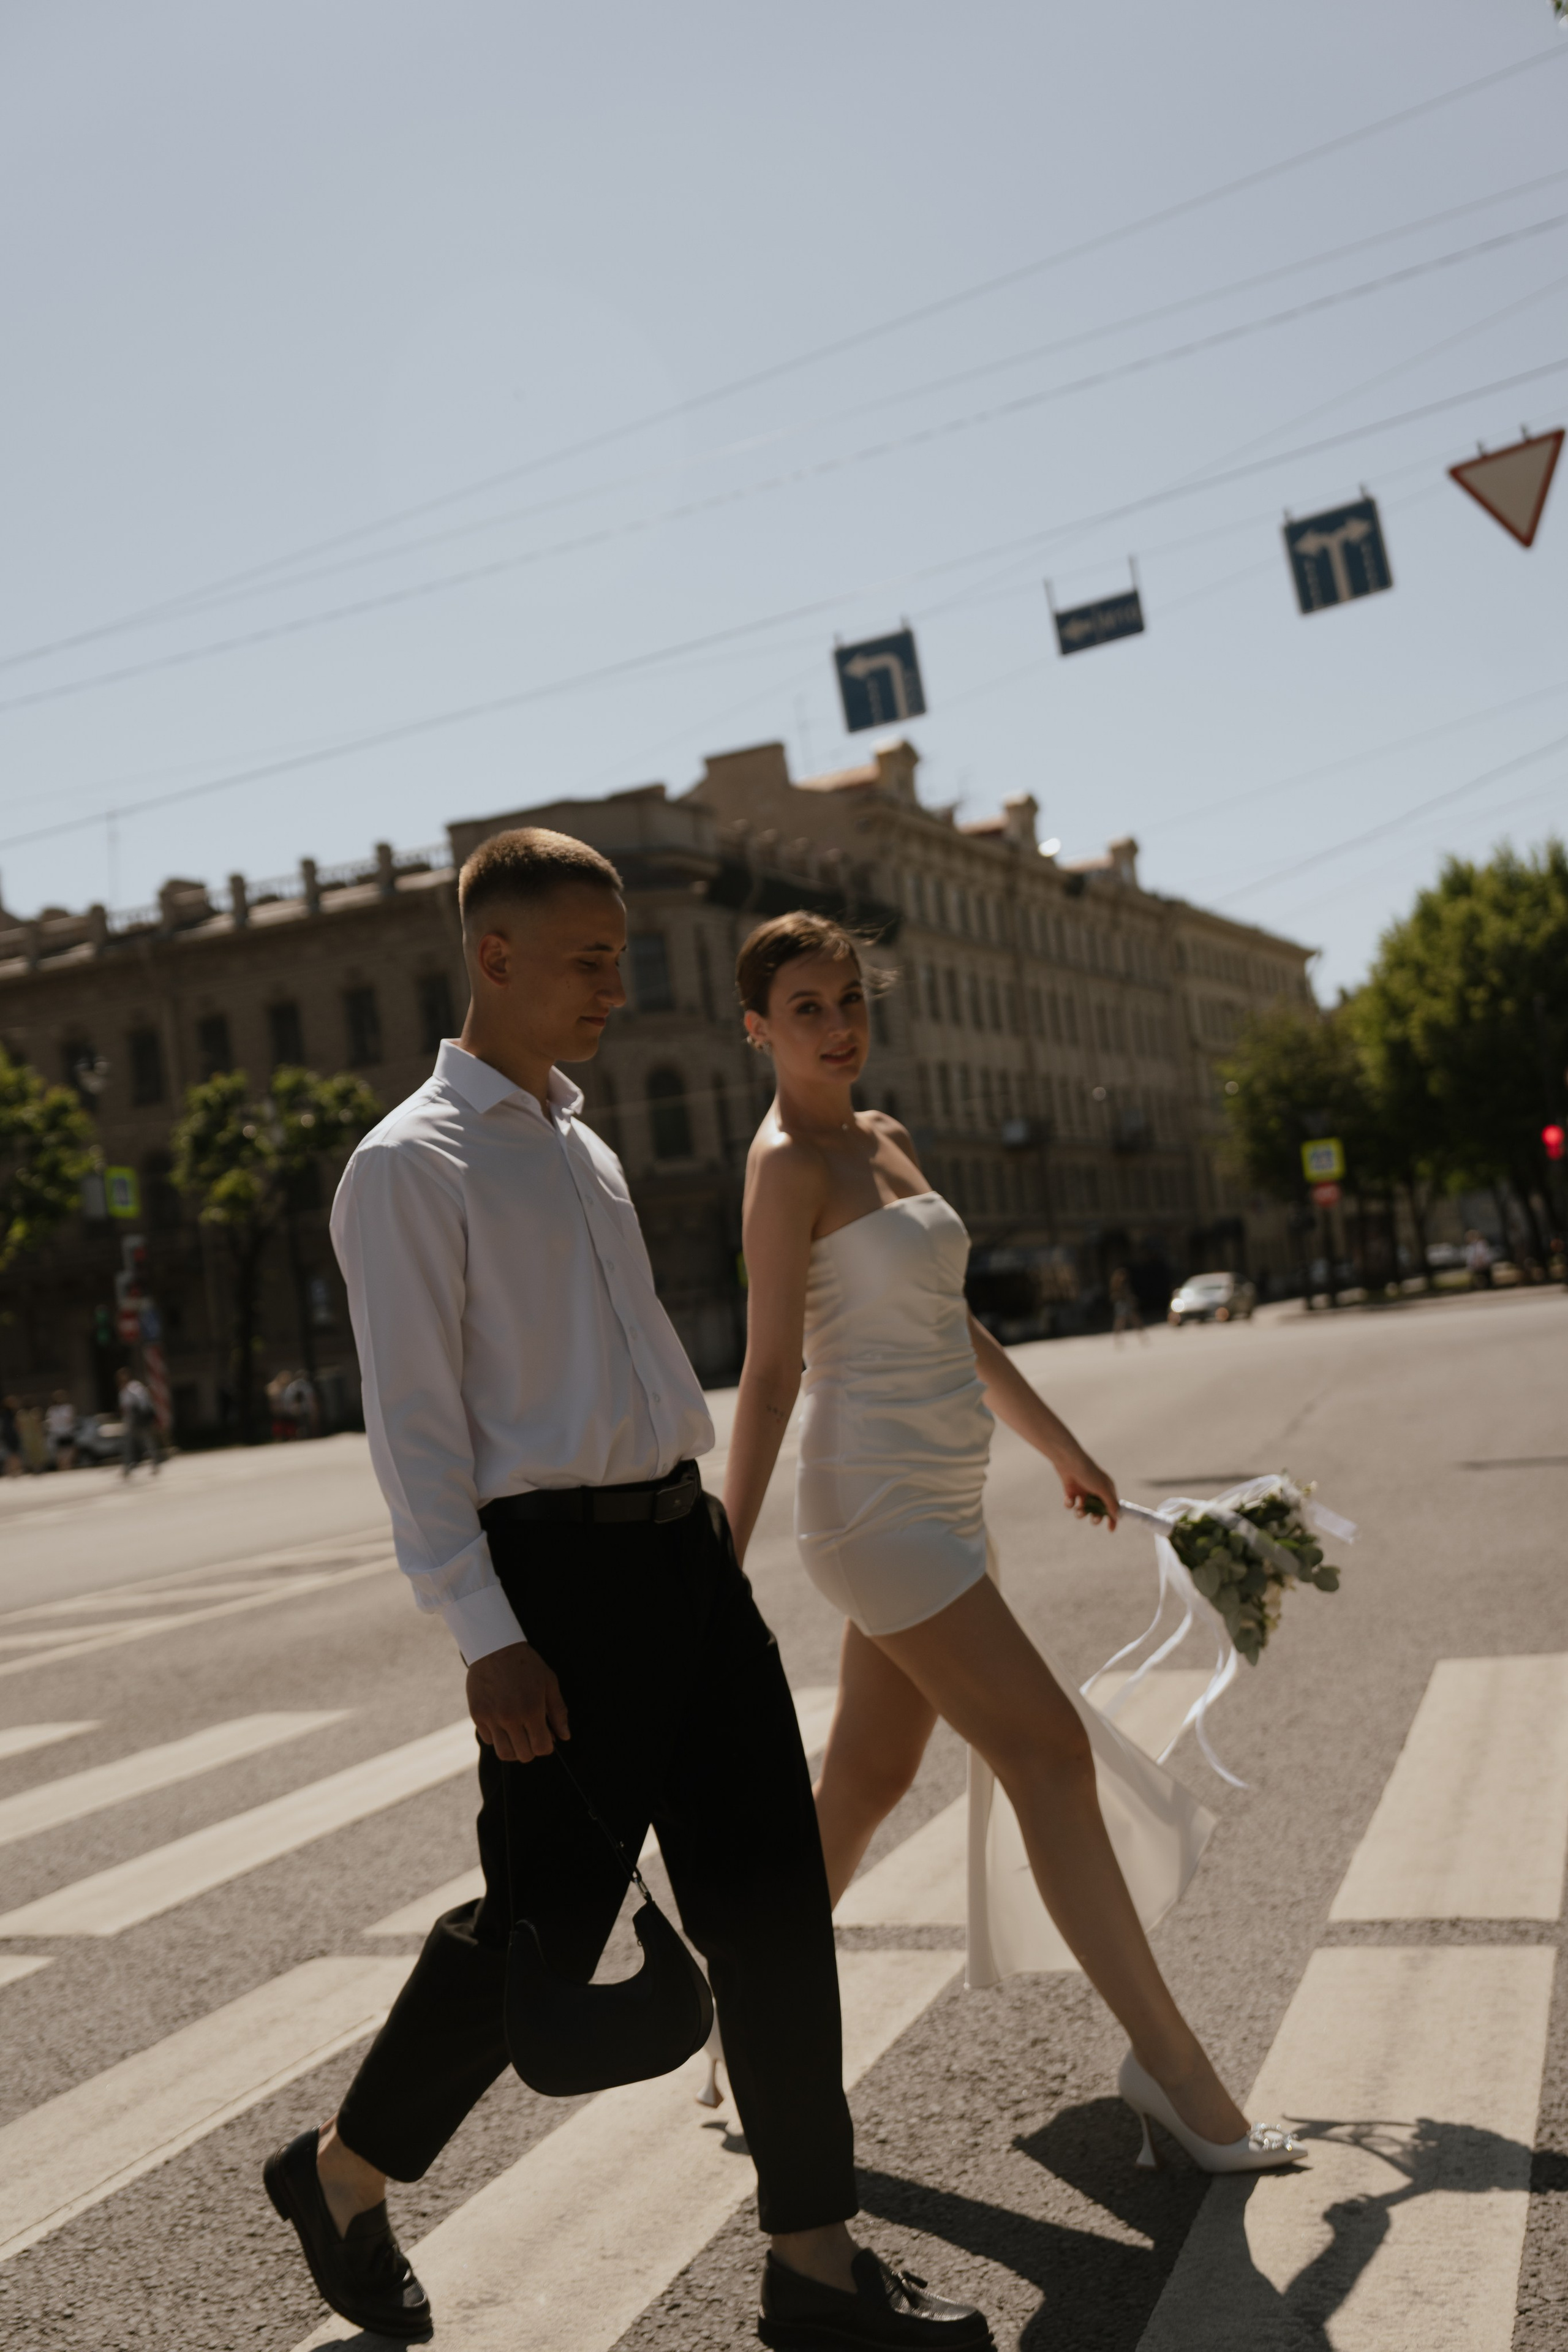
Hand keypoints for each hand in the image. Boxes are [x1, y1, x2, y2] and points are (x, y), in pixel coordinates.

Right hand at [466, 1641, 569, 1761]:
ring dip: (514, 1749)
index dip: (546, 1746)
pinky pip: (488, 1740)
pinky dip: (497, 1738)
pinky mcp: (477, 1715)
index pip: (541, 1747)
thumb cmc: (526, 1664)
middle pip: (523, 1755)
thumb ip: (558, 1712)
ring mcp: (491, 1718)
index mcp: (531, 1709)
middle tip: (532, 1735)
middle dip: (532, 1749)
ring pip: (504, 1753)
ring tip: (518, 1736)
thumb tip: (564, 1736)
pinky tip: (503, 1724)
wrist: (494, 1647)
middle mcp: (510, 1717)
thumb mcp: (549, 1682)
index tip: (546, 1738)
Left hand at [1060, 1455, 1118, 1529]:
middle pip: (1098, 1511)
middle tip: (1093, 1518)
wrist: (1068, 1460)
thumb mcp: (1102, 1489)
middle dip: (1096, 1517)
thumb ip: (1111, 1503)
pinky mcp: (1071, 1491)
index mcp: (1107, 1488)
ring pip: (1084, 1510)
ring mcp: (1083, 1491)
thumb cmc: (1088, 1472)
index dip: (1113, 1519)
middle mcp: (1096, 1491)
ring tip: (1079, 1510)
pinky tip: (1069, 1500)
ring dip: (1081, 1513)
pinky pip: (1072, 1504)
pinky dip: (1070, 1504)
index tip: (1110, 1530)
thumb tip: (1119, 1517)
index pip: (1113, 1507)